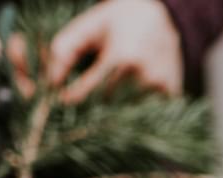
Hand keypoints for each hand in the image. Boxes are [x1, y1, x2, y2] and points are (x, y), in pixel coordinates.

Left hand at [48, 0, 181, 103]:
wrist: (164, 18)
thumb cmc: (119, 22)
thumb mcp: (88, 27)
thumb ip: (65, 50)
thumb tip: (51, 82)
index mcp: (121, 56)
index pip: (88, 91)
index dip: (73, 99)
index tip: (63, 103)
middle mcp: (144, 75)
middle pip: (107, 106)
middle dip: (94, 106)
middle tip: (85, 105)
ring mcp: (161, 88)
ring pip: (126, 112)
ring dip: (115, 110)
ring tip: (110, 100)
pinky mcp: (172, 95)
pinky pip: (146, 113)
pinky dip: (136, 111)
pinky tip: (131, 98)